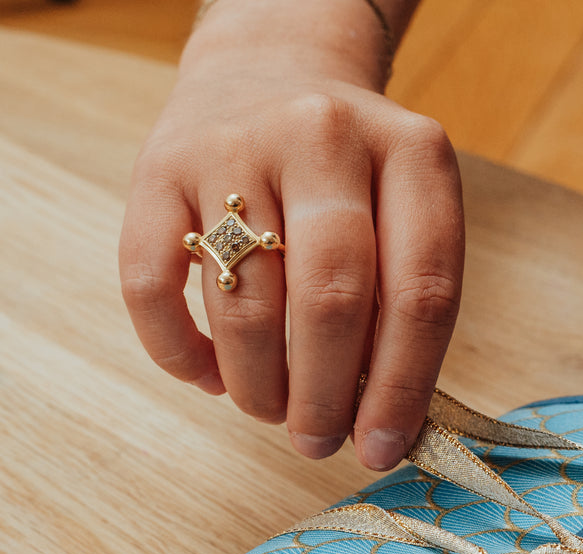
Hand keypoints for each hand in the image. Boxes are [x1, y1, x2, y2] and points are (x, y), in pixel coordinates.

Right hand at [118, 0, 462, 470]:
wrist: (270, 71)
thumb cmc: (354, 175)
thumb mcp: (408, 210)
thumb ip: (407, 303)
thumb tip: (383, 425)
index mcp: (412, 153)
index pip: (421, 291)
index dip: (402, 385)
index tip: (383, 447)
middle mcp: (325, 138)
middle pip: (332, 300)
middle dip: (325, 396)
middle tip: (318, 441)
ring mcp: (235, 147)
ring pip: (245, 302)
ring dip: (258, 384)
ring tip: (273, 410)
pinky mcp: (158, 168)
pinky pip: (153, 286)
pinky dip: (181, 352)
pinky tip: (210, 377)